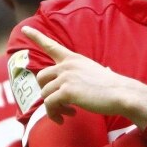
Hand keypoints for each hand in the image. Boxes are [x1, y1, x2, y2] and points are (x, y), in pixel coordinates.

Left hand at [22, 27, 146, 127]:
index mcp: (74, 59)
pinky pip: (49, 104)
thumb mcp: (94, 73)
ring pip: (44, 94)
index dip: (36, 37)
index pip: (51, 45)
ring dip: (53, 107)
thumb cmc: (111, 87)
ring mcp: (66, 77)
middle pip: (41, 77)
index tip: (24, 29)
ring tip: (68, 113)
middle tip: (60, 104)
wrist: (122, 94)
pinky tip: (68, 116)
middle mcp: (67, 65)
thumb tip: (90, 80)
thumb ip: (81, 75)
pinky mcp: (66, 91)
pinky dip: (55, 114)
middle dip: (46, 92)